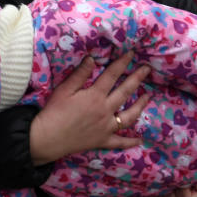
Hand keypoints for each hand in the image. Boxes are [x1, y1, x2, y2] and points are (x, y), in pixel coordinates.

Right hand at [29, 53, 148, 164]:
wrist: (48, 138)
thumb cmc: (54, 112)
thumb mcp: (64, 89)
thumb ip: (80, 74)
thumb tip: (92, 58)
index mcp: (95, 96)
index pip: (112, 75)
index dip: (122, 63)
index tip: (132, 54)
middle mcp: (105, 110)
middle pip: (125, 92)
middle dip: (137, 79)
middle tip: (147, 69)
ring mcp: (106, 127)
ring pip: (129, 116)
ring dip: (140, 106)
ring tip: (148, 97)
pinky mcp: (103, 141)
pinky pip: (120, 142)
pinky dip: (130, 142)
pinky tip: (140, 140)